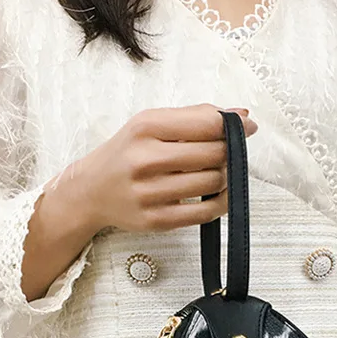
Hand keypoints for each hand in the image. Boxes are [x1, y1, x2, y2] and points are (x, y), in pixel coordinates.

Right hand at [72, 103, 257, 233]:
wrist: (90, 191)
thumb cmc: (127, 154)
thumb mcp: (150, 124)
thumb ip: (195, 117)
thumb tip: (244, 117)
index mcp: (145, 128)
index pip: (206, 124)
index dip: (234, 126)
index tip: (246, 128)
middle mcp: (145, 160)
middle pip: (214, 154)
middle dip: (229, 152)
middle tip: (228, 152)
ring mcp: (149, 193)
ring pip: (213, 182)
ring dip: (226, 177)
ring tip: (217, 171)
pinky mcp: (155, 220)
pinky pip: (205, 213)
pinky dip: (221, 202)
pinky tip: (218, 194)